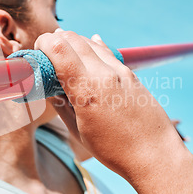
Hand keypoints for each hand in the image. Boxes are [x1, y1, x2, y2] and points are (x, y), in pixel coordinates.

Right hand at [35, 30, 182, 177]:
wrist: (155, 154)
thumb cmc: (114, 150)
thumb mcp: (78, 132)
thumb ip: (60, 106)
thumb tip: (49, 90)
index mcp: (86, 90)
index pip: (58, 49)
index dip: (43, 43)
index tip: (37, 51)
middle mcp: (104, 74)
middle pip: (73, 39)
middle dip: (55, 40)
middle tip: (47, 52)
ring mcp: (120, 71)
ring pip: (90, 42)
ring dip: (74, 42)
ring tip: (65, 52)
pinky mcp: (131, 74)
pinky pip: (107, 52)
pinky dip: (93, 47)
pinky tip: (91, 43)